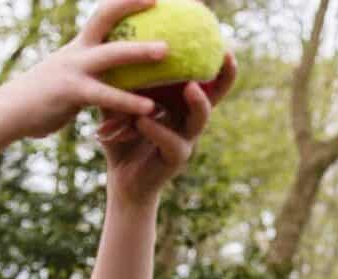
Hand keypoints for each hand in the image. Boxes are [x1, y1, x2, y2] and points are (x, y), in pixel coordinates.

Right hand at [4, 0, 173, 138]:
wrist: (10, 113)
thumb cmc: (45, 98)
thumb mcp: (69, 76)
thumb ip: (91, 71)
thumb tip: (116, 72)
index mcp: (78, 46)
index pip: (103, 13)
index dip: (125, 1)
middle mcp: (76, 51)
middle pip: (105, 19)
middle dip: (130, 5)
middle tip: (159, 1)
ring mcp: (73, 70)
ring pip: (111, 55)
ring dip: (139, 51)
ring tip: (167, 51)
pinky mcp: (71, 93)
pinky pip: (105, 95)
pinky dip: (128, 100)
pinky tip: (150, 107)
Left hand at [96, 53, 236, 203]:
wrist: (122, 180)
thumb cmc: (124, 139)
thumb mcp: (121, 105)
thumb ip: (124, 83)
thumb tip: (110, 49)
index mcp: (181, 105)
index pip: (205, 79)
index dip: (217, 61)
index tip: (223, 40)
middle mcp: (189, 121)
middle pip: (216, 97)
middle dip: (225, 77)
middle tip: (227, 55)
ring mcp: (186, 141)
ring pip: (200, 120)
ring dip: (198, 103)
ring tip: (189, 87)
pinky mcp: (175, 160)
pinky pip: (171, 142)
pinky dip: (157, 130)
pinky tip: (143, 120)